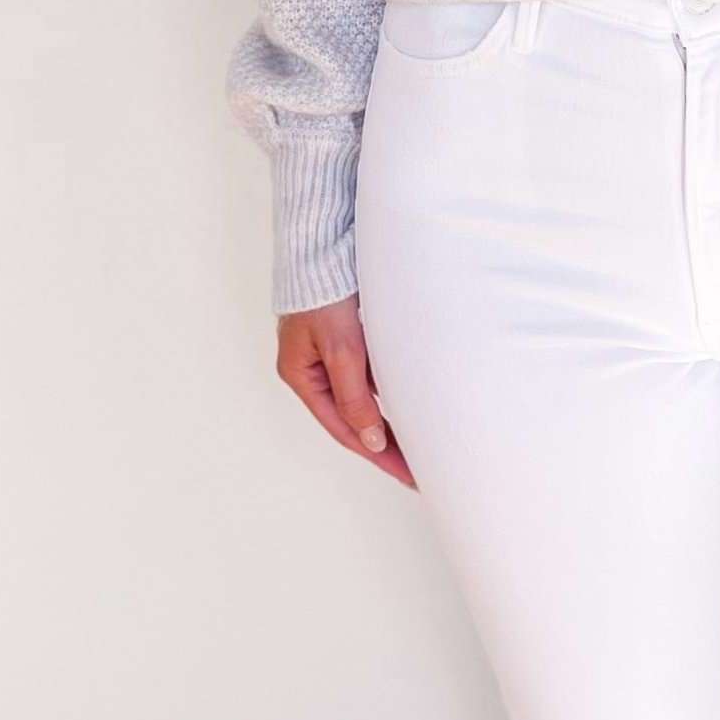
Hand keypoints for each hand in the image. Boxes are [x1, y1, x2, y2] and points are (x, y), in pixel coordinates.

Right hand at [275, 296, 415, 483]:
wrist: (323, 245)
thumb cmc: (324, 294)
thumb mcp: (342, 350)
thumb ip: (355, 397)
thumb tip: (371, 440)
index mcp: (302, 376)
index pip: (344, 428)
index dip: (376, 454)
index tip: (407, 474)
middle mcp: (312, 369)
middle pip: (352, 418)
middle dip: (383, 444)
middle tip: (417, 469)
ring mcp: (327, 354)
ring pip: (361, 398)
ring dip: (386, 420)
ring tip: (417, 444)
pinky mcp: (344, 337)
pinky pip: (367, 375)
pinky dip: (386, 392)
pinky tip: (408, 404)